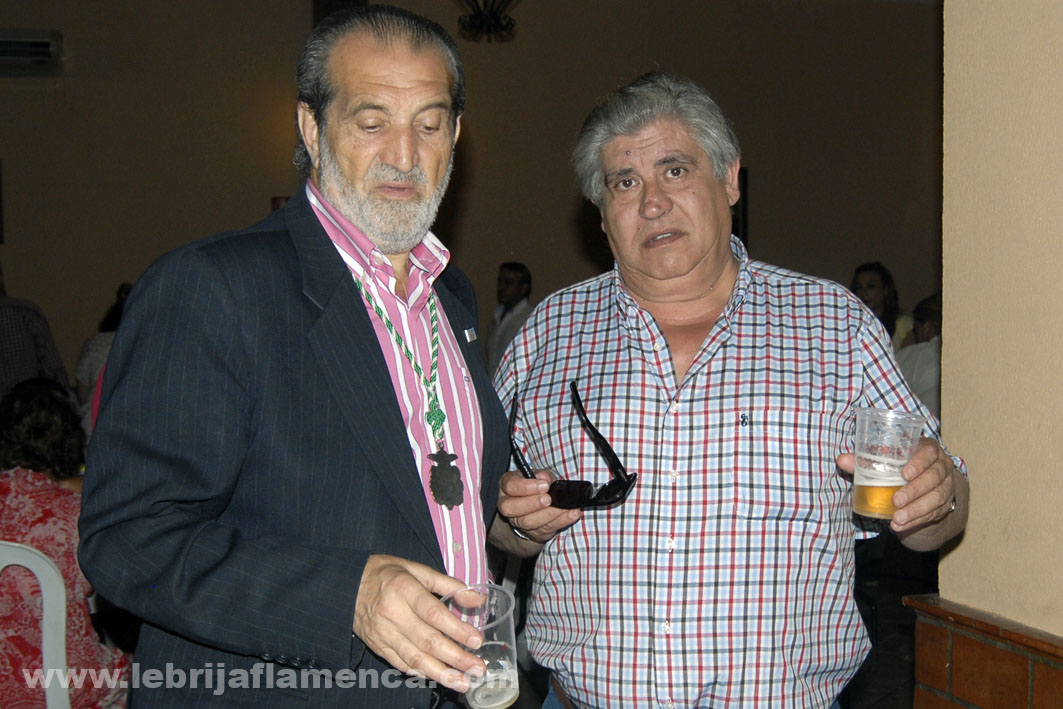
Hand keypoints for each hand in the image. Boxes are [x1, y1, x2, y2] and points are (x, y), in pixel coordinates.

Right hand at [353, 555, 484, 691]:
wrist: (347, 585)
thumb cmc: (386, 574)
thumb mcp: (417, 569)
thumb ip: (449, 585)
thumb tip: (478, 598)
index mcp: (404, 589)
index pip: (434, 614)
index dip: (456, 629)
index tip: (476, 640)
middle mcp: (393, 614)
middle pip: (427, 641)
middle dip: (456, 658)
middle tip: (477, 668)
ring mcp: (383, 633)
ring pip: (415, 658)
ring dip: (441, 673)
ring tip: (462, 682)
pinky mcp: (378, 646)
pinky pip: (402, 664)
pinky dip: (421, 673)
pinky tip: (439, 678)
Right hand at [498, 469, 581, 543]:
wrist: (539, 506)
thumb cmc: (537, 486)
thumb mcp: (540, 476)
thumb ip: (543, 475)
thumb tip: (544, 478)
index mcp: (507, 486)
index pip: (510, 486)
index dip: (526, 487)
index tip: (544, 486)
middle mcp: (507, 505)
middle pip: (510, 508)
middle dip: (532, 503)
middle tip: (548, 499)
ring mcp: (518, 521)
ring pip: (527, 522)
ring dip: (548, 514)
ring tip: (563, 507)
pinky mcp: (532, 533)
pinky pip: (545, 529)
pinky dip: (561, 521)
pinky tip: (572, 514)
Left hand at [837, 437, 956, 532]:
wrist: (923, 483)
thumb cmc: (901, 466)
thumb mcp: (887, 460)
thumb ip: (865, 460)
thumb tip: (842, 460)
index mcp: (928, 449)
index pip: (929, 452)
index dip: (919, 462)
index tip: (904, 473)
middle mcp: (942, 466)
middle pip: (934, 477)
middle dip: (914, 490)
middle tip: (896, 500)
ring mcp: (946, 486)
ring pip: (936, 497)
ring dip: (916, 509)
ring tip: (897, 518)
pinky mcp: (945, 504)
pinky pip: (934, 513)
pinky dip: (916, 520)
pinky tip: (901, 526)